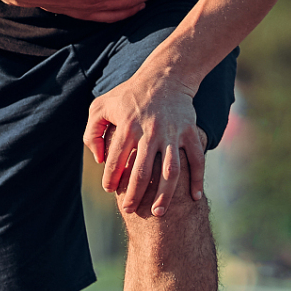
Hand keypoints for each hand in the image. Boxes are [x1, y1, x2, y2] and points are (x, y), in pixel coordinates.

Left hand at [85, 69, 204, 215]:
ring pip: (170, 171)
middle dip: (134, 195)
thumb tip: (98, 159)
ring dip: (165, 195)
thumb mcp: (101, 106)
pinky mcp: (190, 133)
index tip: (110, 190)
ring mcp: (172, 134)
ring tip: (158, 213)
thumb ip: (92, 132)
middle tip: (130, 210)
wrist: (165, 77)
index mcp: (127, 127)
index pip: (115, 161)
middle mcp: (150, 132)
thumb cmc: (128, 94)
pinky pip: (196, 160)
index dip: (111, 179)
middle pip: (141, 172)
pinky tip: (195, 198)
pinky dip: (198, 180)